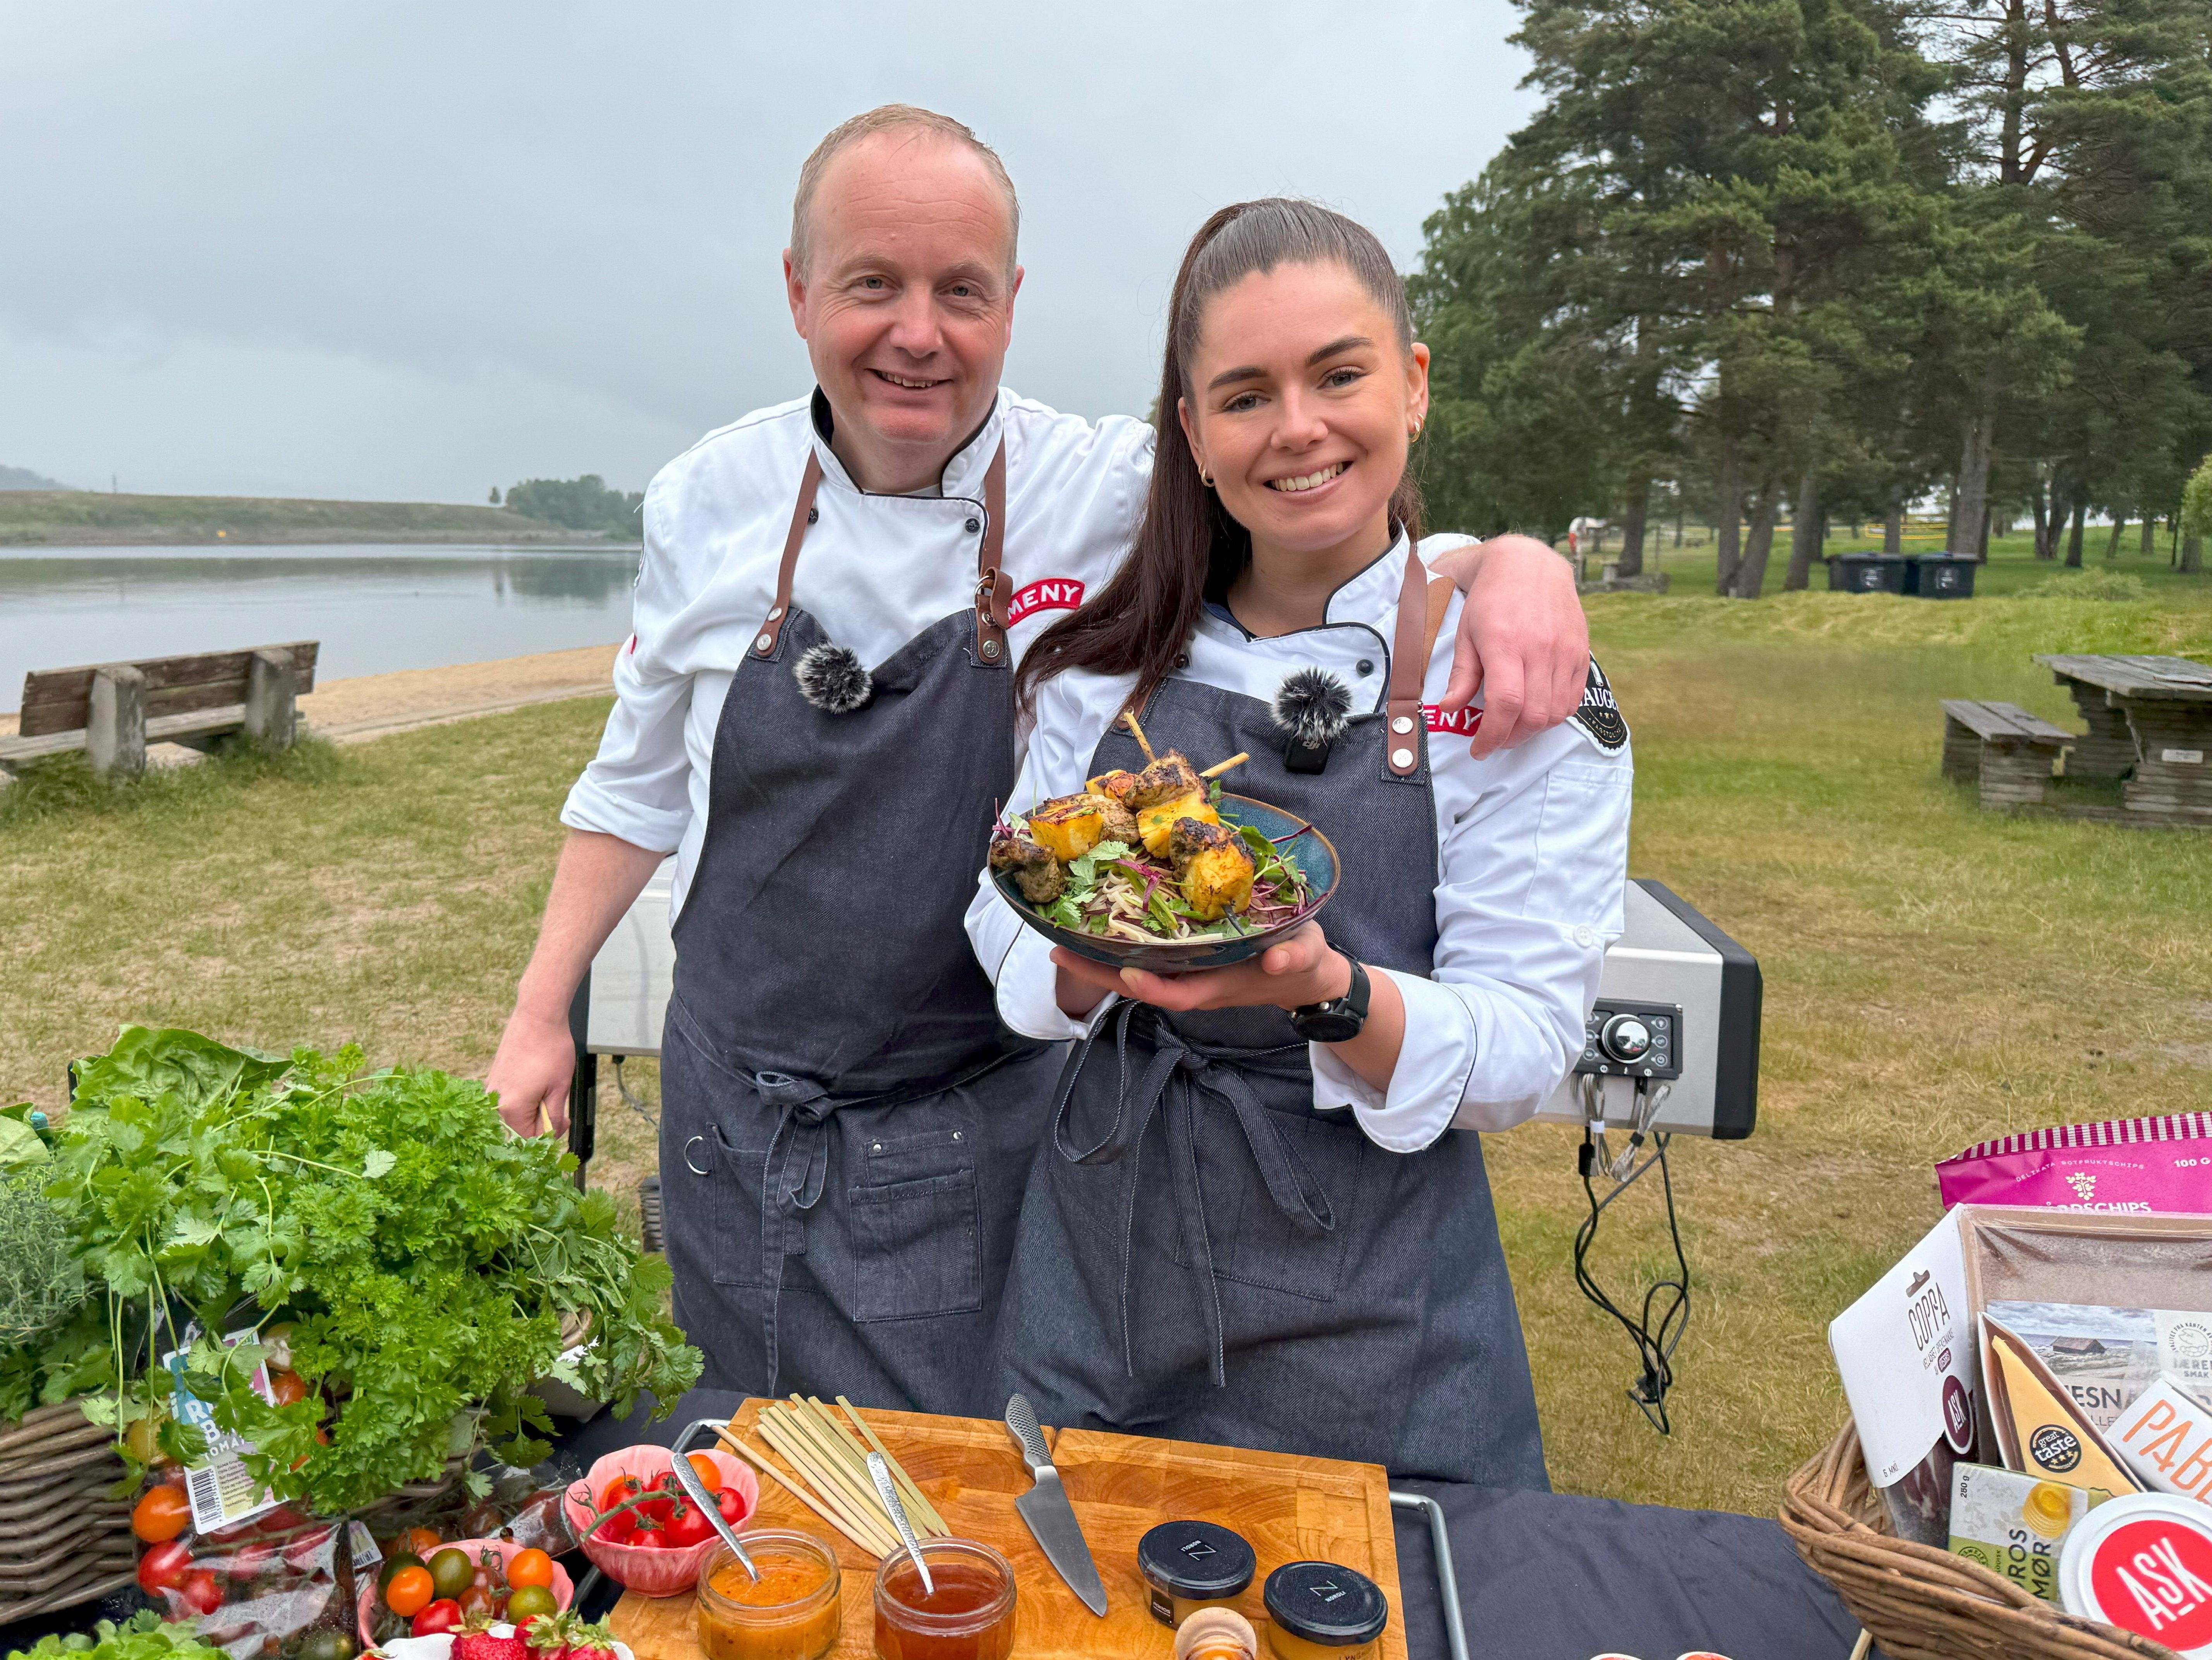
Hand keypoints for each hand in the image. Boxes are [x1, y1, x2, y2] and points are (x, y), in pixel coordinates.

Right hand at [485, 1007, 574, 1136]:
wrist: (538, 1017)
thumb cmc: (551, 1049)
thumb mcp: (560, 1089)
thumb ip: (553, 1118)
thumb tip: (551, 1134)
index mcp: (511, 1109)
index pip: (529, 1139)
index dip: (550, 1134)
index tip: (562, 1120)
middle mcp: (496, 1102)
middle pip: (518, 1128)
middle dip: (540, 1121)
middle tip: (556, 1101)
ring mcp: (492, 1089)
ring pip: (514, 1114)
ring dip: (532, 1108)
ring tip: (546, 1088)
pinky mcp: (493, 1079)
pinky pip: (508, 1100)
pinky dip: (523, 1097)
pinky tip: (535, 1082)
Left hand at [1050, 922, 1347, 1014]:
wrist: (1304, 975)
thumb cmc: (1303, 961)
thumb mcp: (1305, 954)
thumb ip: (1294, 956)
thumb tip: (1278, 960)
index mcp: (1220, 984)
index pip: (1178, 994)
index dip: (1152, 987)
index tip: (1126, 972)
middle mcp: (1196, 983)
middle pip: (1141, 987)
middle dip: (1100, 975)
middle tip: (1058, 952)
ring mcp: (1188, 975)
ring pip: (1137, 974)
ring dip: (1100, 962)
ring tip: (1061, 941)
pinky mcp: (1186, 962)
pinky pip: (1146, 960)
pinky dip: (1119, 949)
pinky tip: (1094, 931)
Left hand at [1433, 533, 1589, 758]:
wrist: (1530, 566)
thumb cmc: (1491, 600)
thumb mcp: (1466, 633)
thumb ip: (1462, 674)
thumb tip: (1448, 709)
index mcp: (1506, 644)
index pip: (1506, 705)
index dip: (1492, 736)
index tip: (1480, 750)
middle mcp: (1541, 649)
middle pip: (1535, 715)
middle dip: (1512, 738)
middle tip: (1495, 739)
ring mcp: (1566, 651)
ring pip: (1557, 712)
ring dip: (1534, 729)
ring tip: (1515, 726)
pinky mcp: (1581, 652)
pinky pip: (1573, 698)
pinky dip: (1556, 713)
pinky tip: (1538, 709)